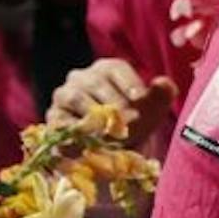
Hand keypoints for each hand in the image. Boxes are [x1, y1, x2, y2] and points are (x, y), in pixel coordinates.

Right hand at [48, 58, 177, 140]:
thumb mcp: (153, 109)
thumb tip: (163, 82)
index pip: (117, 69)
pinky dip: (78, 131)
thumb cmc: (136, 121)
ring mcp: (64, 95)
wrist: (114, 149)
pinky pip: (62, 120)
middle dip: (116, 104)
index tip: (141, 99)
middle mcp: (82, 77)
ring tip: (115, 134)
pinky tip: (93, 141)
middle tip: (132, 122)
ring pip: (76, 98)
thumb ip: (163, 94)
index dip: (129, 83)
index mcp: (108, 69)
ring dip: (97, 117)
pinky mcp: (54, 117)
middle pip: (96, 83)